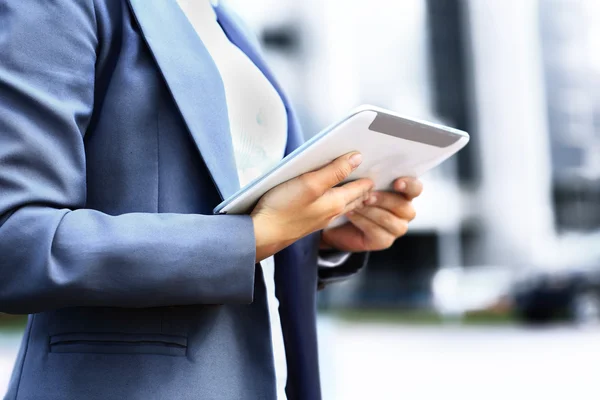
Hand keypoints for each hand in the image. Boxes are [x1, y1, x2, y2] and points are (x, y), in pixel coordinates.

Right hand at [251, 152, 373, 261]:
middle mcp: (331, 212)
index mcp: (336, 202)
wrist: (262, 234)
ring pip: (343, 205)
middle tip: (374, 178)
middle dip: (365, 189)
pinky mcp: (307, 221)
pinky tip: (334, 199)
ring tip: (360, 188)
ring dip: (353, 196)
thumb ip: (335, 171)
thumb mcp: (310, 183)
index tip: (378, 168)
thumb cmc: (283, 208)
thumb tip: (357, 158)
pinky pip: (330, 210)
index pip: (360, 188)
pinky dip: (338, 202)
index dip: (369, 178)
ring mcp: (319, 219)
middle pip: (355, 198)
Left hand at [321, 177, 422, 251]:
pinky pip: (377, 231)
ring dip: (370, 210)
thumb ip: (369, 175)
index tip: (397, 183)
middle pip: (402, 205)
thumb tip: (361, 160)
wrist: (339, 222)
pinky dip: (362, 221)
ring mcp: (397, 227)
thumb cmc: (353, 196)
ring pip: (388, 219)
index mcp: (404, 193)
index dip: (409, 185)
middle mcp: (405, 211)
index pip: (416, 188)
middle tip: (366, 195)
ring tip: (355, 202)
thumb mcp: (361, 182)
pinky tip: (351, 213)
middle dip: (383, 199)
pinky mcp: (384, 241)